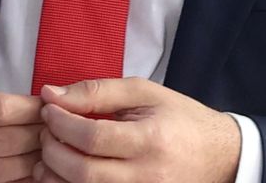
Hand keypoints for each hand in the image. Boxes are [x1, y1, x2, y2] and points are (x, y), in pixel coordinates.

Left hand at [33, 78, 240, 182]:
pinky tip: (64, 174)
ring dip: (54, 175)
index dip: (61, 123)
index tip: (50, 109)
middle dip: (52, 150)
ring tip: (49, 154)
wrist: (219, 156)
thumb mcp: (145, 93)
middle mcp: (147, 176)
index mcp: (151, 140)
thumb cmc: (180, 120)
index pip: (93, 137)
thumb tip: (52, 94)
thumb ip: (98, 91)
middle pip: (82, 172)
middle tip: (46, 132)